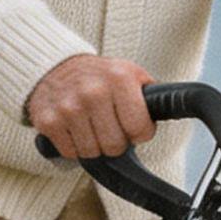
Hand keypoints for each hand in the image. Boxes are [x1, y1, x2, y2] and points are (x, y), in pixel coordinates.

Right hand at [26, 54, 155, 158]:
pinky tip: (75, 128)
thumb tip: (172, 111)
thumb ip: (150, 95)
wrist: (55, 66)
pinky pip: (71, 152)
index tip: (134, 125)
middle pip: (115, 146)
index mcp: (119, 79)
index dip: (140, 133)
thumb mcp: (131, 74)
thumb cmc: (100, 76)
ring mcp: (68, 107)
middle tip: (111, 126)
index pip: (140, 130)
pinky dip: (75, 145)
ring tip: (92, 125)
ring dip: (95, 145)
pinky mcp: (48, 121)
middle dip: (117, 141)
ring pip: (93, 153)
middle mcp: (93, 92)